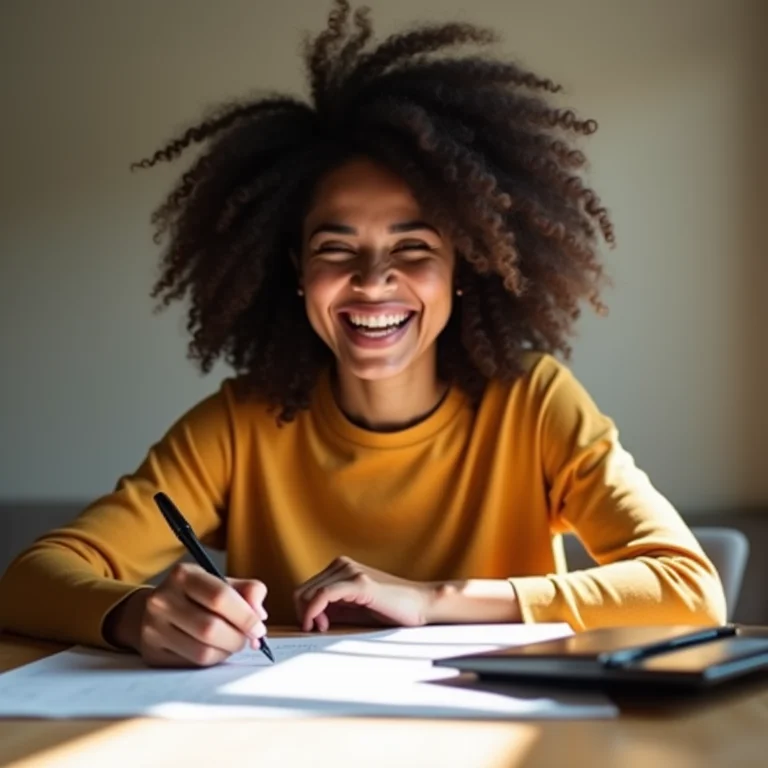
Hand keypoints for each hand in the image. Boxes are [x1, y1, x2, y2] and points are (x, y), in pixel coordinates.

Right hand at [105, 563, 267, 667]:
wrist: (151, 610)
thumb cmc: (196, 596)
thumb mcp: (220, 582)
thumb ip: (248, 591)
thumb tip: (260, 616)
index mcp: (183, 575)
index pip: (219, 597)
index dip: (245, 616)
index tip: (259, 628)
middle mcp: (163, 600)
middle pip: (211, 628)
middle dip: (238, 638)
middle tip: (249, 639)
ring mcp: (153, 628)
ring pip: (203, 651)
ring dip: (227, 651)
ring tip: (232, 643)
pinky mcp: (152, 653)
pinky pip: (192, 664)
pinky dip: (212, 660)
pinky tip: (215, 650)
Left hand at [294, 556, 433, 631]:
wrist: (419, 604)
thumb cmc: (391, 608)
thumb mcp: (354, 608)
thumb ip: (333, 608)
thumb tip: (309, 617)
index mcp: (341, 567)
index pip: (306, 587)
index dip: (303, 609)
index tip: (313, 625)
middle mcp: (343, 564)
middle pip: (303, 589)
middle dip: (304, 612)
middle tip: (319, 628)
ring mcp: (351, 571)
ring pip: (311, 592)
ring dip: (310, 614)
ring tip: (325, 627)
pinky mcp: (359, 583)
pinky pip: (324, 595)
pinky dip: (314, 610)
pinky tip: (321, 624)